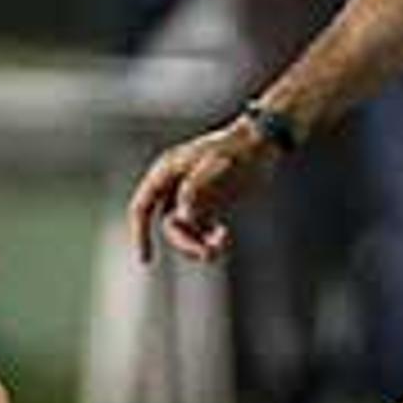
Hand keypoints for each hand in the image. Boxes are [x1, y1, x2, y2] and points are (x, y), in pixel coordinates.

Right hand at [126, 117, 280, 263]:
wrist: (262, 143)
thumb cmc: (236, 149)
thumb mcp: (213, 165)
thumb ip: (193, 190)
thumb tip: (183, 218)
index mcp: (166, 171)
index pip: (142, 208)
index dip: (140, 234)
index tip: (146, 260)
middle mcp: (174, 185)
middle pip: (168, 226)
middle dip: (185, 243)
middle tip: (206, 254)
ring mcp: (191, 196)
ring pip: (185, 232)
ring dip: (199, 244)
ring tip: (220, 247)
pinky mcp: (209, 205)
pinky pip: (201, 231)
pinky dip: (210, 239)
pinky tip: (224, 237)